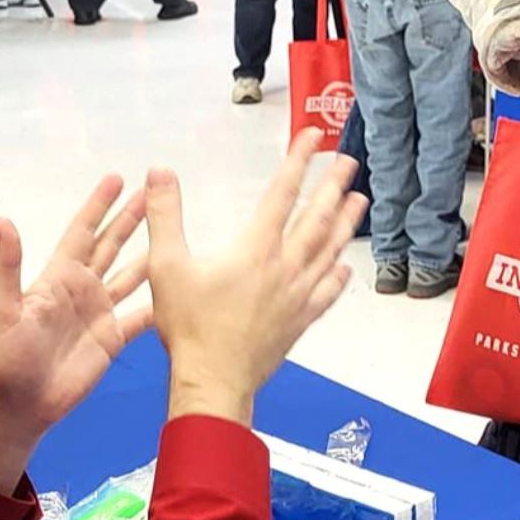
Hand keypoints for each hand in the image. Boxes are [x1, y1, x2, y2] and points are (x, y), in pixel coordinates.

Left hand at [0, 178, 156, 492]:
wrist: (23, 406)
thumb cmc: (7, 360)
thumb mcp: (3, 309)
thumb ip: (8, 266)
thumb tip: (3, 220)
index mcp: (58, 277)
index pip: (83, 231)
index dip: (99, 205)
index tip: (117, 180)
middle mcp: (82, 289)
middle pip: (112, 245)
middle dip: (131, 218)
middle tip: (154, 192)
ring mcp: (100, 313)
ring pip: (130, 274)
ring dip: (150, 252)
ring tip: (172, 232)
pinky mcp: (113, 339)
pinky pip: (141, 316)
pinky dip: (160, 303)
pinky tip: (179, 290)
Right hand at [144, 130, 365, 424]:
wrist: (214, 382)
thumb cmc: (190, 329)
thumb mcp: (166, 266)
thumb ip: (164, 216)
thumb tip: (160, 173)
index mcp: (255, 250)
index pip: (282, 193)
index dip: (298, 161)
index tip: (313, 138)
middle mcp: (284, 268)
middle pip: (317, 218)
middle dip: (333, 186)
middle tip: (349, 162)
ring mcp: (297, 296)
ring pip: (329, 251)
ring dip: (345, 223)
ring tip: (359, 201)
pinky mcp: (299, 321)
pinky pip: (326, 293)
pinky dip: (338, 277)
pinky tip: (344, 268)